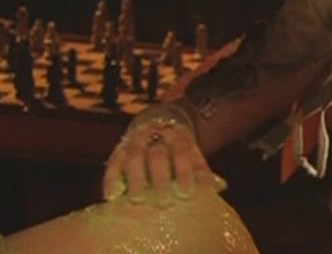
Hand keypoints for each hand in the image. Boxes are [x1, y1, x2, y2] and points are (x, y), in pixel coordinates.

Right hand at [102, 114, 225, 204]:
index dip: (184, 172)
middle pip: (157, 155)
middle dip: (161, 180)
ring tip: (138, 200)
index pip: (183, 151)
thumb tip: (220, 186)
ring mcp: (135, 141)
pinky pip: (113, 164)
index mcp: (179, 135)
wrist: (157, 128)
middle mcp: (156, 135)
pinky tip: (113, 196)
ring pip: (134, 157)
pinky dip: (111, 179)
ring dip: (136, 179)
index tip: (186, 194)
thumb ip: (203, 173)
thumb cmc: (179, 153)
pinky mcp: (118, 151)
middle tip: (163, 202)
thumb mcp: (193, 158)